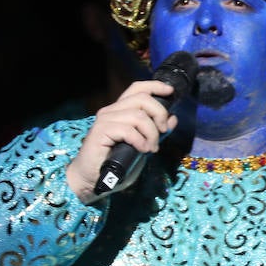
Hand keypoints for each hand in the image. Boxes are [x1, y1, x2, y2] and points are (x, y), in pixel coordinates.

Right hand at [65, 79, 179, 201]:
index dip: (155, 86)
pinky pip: (128, 130)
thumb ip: (156, 131)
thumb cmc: (115, 163)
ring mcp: (105, 120)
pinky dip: (140, 141)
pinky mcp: (100, 131)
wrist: (92, 179)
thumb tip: (173, 118)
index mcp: (120, 110)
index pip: (137, 88)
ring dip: (151, 133)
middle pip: (142, 99)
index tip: (170, 91)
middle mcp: (111, 111)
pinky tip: (142, 150)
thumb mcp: (143, 145)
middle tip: (163, 131)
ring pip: (138, 115)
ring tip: (151, 148)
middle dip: (159, 114)